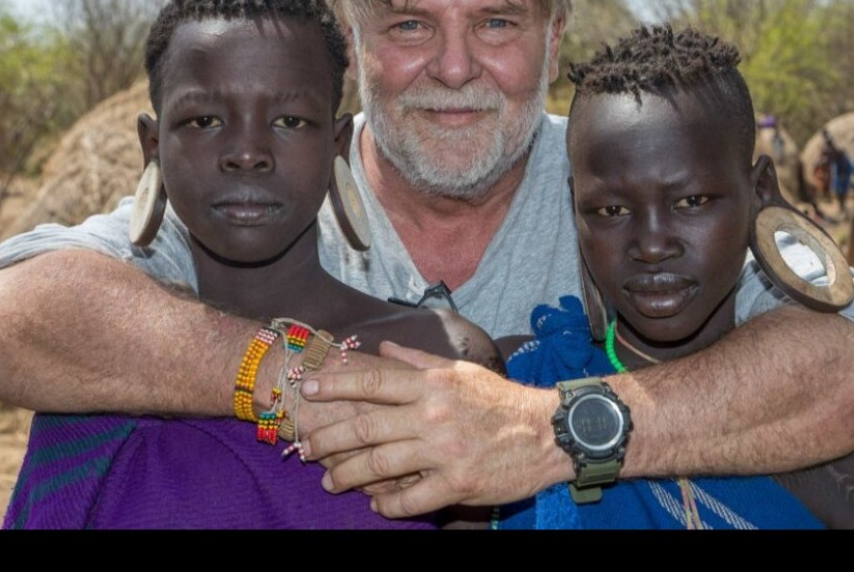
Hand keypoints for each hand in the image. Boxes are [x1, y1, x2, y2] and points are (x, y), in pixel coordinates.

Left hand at [299, 341, 567, 517]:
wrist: (548, 432)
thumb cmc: (501, 400)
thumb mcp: (461, 370)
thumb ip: (418, 360)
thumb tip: (384, 348)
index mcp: (432, 384)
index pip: (372, 381)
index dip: (335, 385)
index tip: (307, 388)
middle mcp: (432, 414)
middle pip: (365, 427)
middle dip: (328, 439)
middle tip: (305, 448)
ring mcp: (444, 451)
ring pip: (378, 465)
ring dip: (346, 475)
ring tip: (330, 480)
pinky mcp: (457, 483)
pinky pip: (410, 499)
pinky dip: (387, 504)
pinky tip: (375, 504)